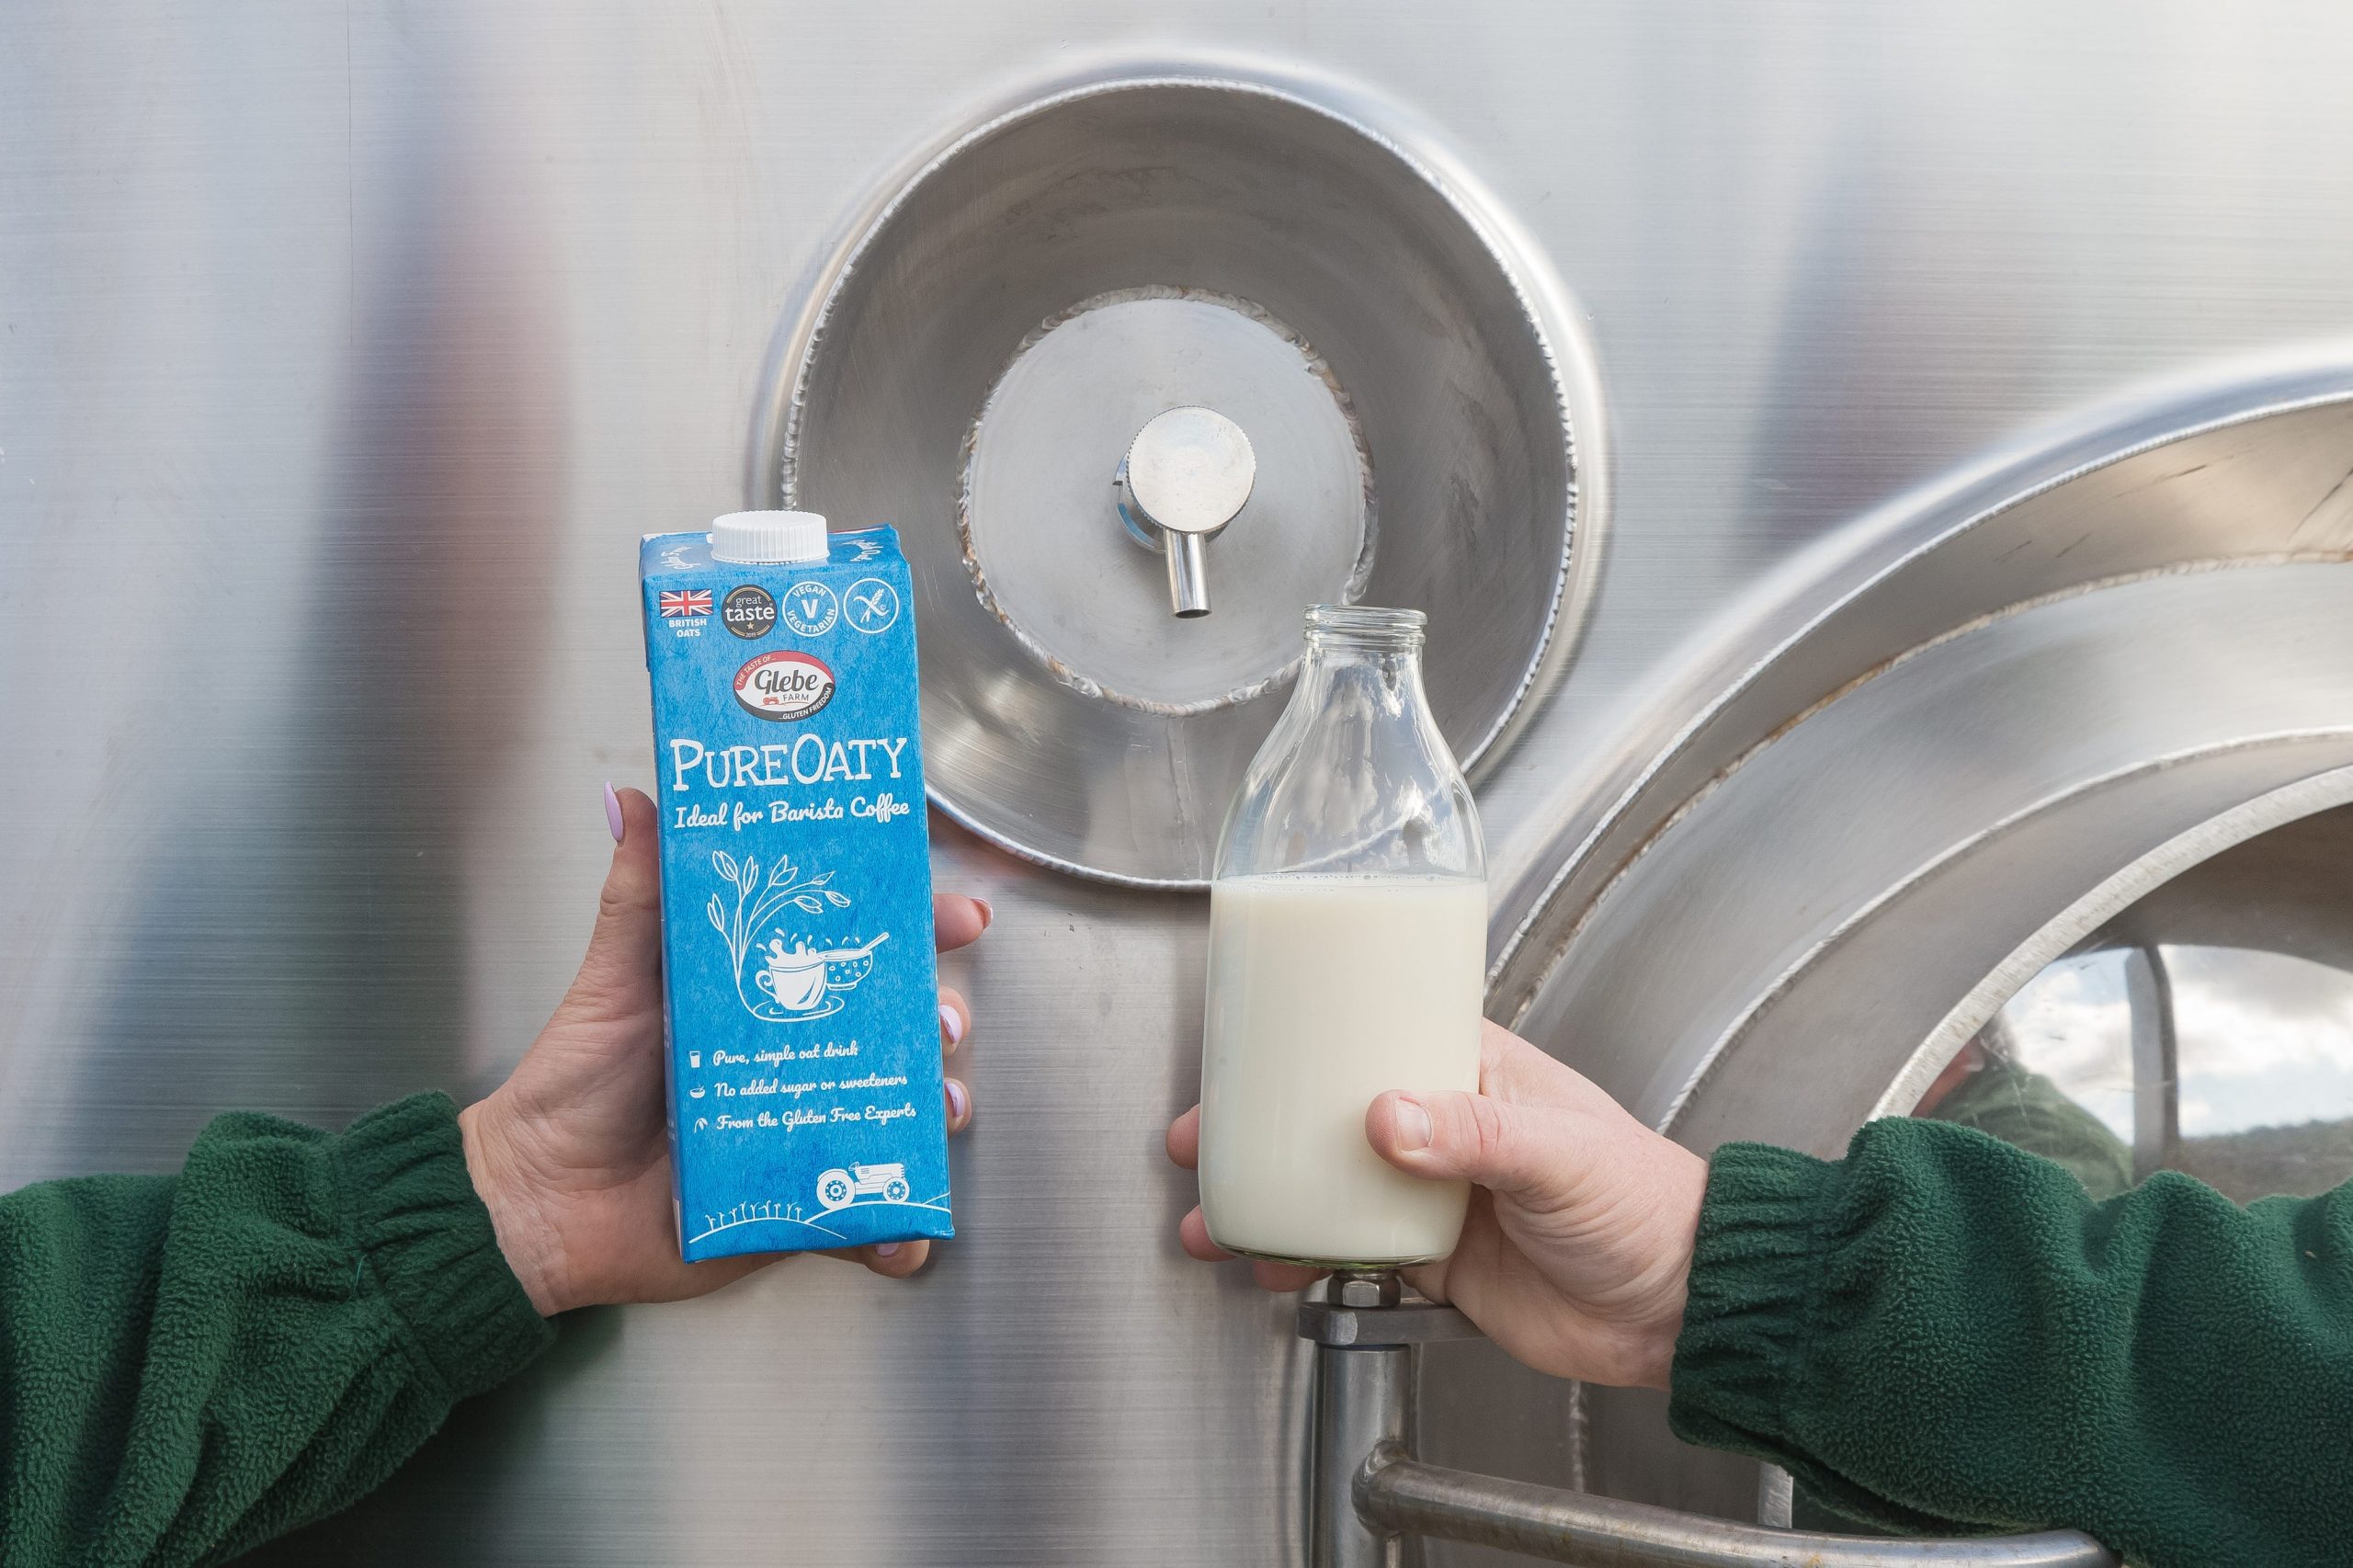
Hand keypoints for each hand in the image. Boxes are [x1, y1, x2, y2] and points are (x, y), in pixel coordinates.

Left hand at [460, 785, 986, 1314]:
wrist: (536, 1206)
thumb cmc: (570, 1089)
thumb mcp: (612, 983)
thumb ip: (637, 897)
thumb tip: (634, 801)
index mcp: (763, 995)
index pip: (854, 947)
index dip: (913, 927)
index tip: (954, 916)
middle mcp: (795, 1058)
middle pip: (897, 1026)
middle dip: (938, 1017)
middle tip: (939, 1020)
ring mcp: (803, 1131)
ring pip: (899, 1113)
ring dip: (935, 1108)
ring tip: (937, 1105)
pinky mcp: (796, 1205)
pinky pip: (865, 1218)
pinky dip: (897, 1228)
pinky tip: (904, 1227)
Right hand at [1167, 1021, 1707, 1389]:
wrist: (1679, 1307)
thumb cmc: (1645, 1203)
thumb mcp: (1558, 1151)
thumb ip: (1474, 1134)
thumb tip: (1384, 1118)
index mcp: (1474, 1069)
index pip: (1377, 1028)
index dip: (1305, 1034)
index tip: (1243, 1042)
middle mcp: (1444, 1122)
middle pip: (1328, 1109)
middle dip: (1257, 1121)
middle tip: (1198, 1135)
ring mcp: (1434, 1190)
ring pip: (1327, 1181)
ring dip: (1266, 1193)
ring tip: (1210, 1213)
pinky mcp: (1432, 1257)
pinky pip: (1348, 1246)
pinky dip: (1300, 1253)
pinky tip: (1267, 1261)